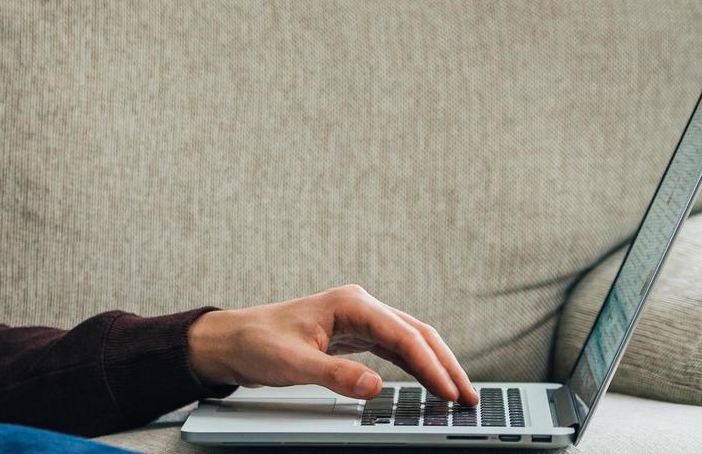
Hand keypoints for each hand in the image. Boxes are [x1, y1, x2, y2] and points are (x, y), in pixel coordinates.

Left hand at [186, 284, 479, 406]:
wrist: (232, 340)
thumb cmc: (256, 344)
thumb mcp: (293, 364)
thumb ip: (335, 375)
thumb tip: (376, 386)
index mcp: (350, 304)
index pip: (403, 334)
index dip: (431, 366)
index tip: (450, 392)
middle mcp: (359, 306)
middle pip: (416, 333)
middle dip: (445, 364)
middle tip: (470, 397)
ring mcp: (359, 320)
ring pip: (410, 340)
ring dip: (436, 365)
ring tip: (459, 394)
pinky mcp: (354, 336)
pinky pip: (395, 350)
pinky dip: (416, 366)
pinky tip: (430, 383)